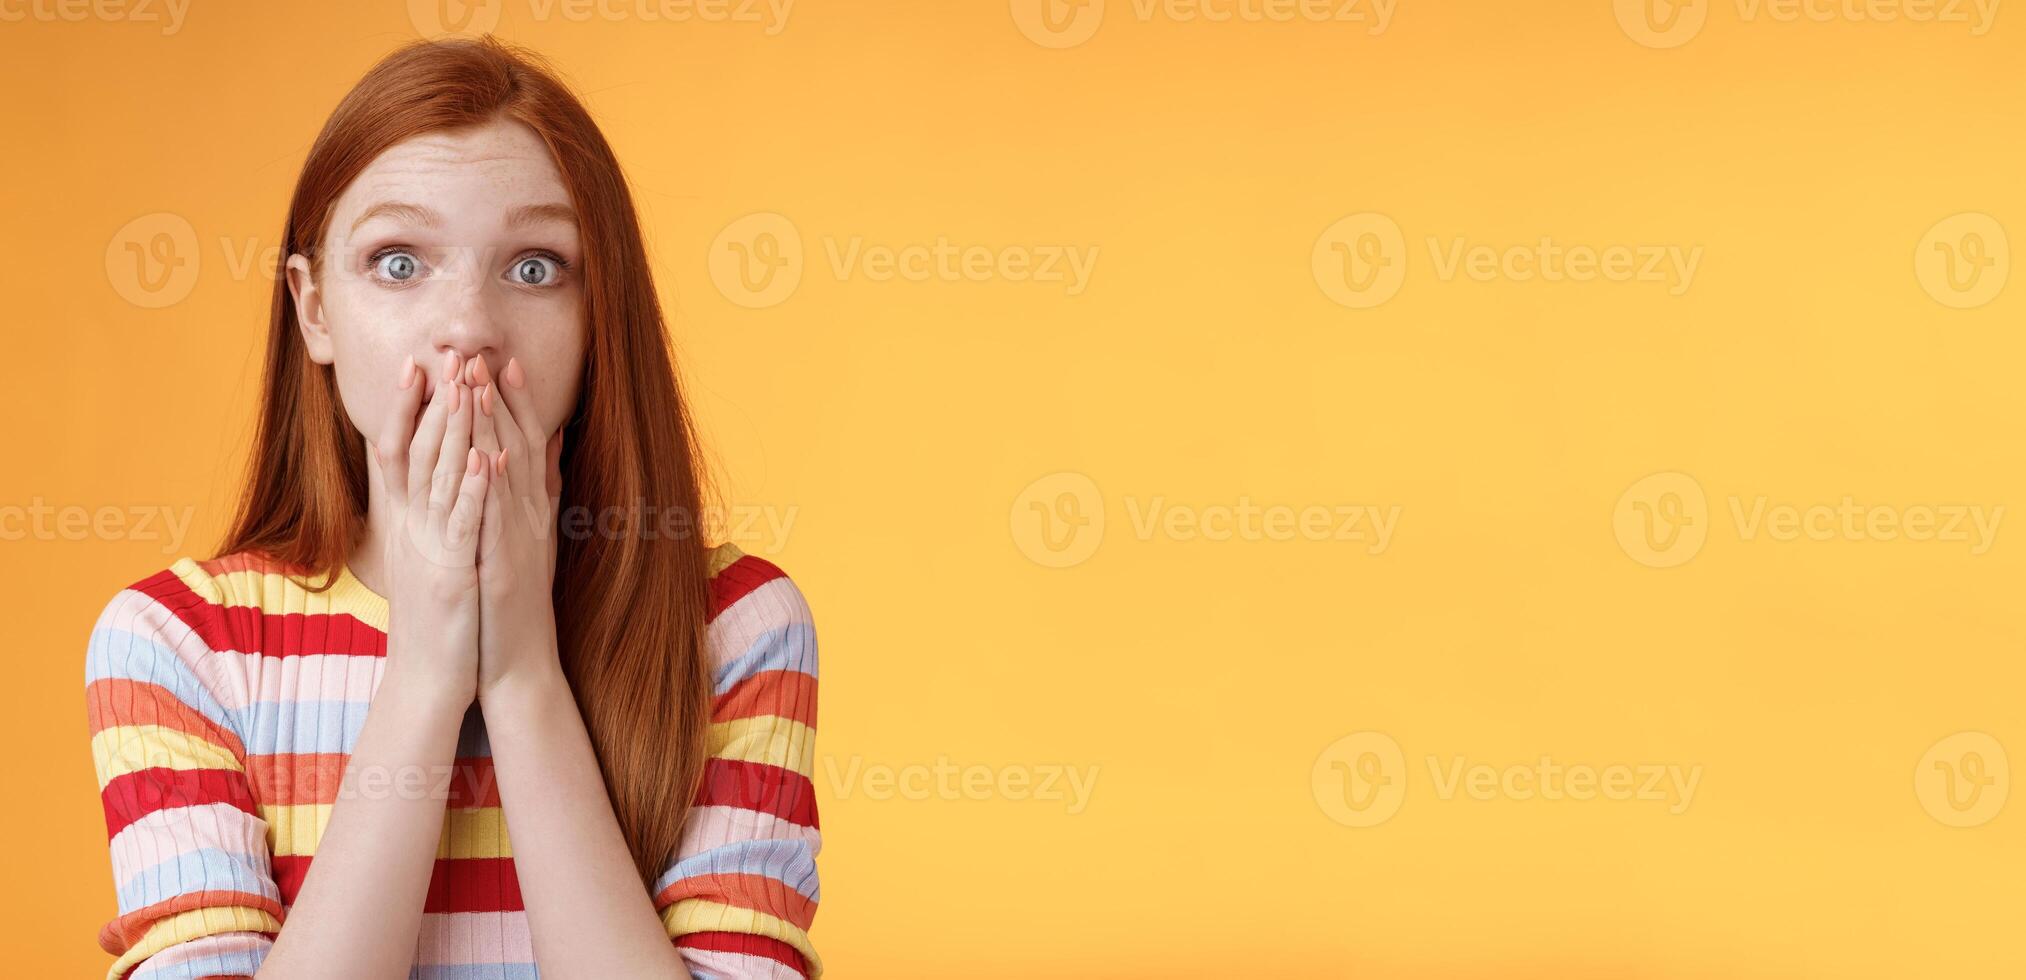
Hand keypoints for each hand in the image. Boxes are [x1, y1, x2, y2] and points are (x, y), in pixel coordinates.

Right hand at [369, 350, 490, 706]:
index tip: (418, 362)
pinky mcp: (451, 575)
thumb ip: (441, 509)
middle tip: (441, 354)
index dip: (408, 406)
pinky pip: (462, 525)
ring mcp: (428, 549)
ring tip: (464, 386)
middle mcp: (411, 528)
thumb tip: (450, 469)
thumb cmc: (442, 614)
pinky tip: (482, 459)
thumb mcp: (438, 553)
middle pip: (417, 452)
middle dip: (432, 401)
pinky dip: (471, 491)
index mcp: (409, 521)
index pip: (401, 450)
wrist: (432, 679)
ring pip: (438, 478)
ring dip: (452, 430)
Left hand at [465, 354, 565, 700]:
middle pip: (516, 447)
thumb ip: (544, 487)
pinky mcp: (502, 566)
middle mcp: (529, 517)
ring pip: (506, 473)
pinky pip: (496, 520)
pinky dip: (491, 488)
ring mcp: (518, 539)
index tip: (502, 362)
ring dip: (492, 427)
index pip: (525, 444)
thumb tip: (553, 439)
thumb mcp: (534, 536)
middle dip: (497, 400)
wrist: (519, 662)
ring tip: (476, 385)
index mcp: (531, 509)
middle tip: (481, 354)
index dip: (515, 402)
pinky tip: (484, 457)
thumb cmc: (518, 600)